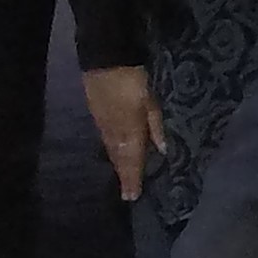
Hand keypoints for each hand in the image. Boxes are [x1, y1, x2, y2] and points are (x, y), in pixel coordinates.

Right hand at [82, 65, 165, 201]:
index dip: (132, 179)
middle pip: (119, 159)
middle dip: (124, 176)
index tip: (132, 197)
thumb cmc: (134, 80)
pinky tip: (114, 154)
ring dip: (117, 165)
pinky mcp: (96, 116)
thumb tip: (161, 150)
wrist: (106, 60)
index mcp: (130, 131)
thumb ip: (155, 127)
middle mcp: (114, 133)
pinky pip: (105, 139)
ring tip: (122, 178)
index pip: (132, 161)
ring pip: (111, 150)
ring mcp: (103, 124)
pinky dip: (111, 150)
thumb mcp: (150, 102)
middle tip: (127, 194)